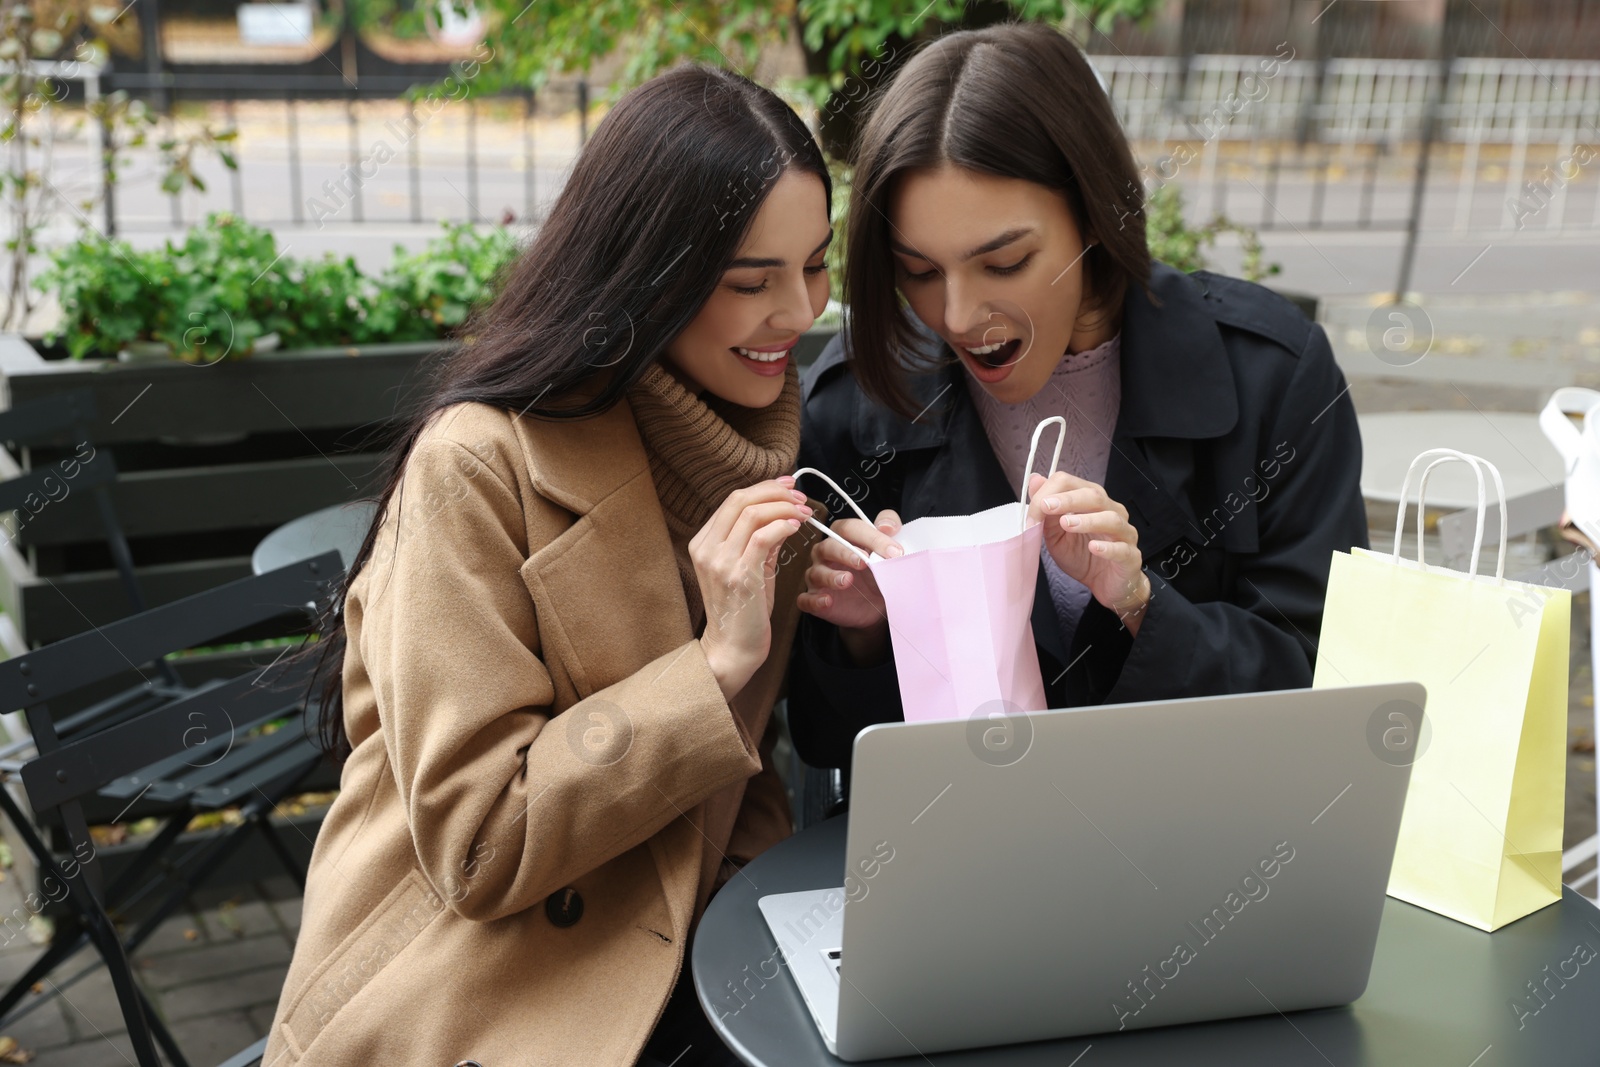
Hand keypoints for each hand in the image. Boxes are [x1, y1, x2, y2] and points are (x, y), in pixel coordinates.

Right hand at [692, 477, 810, 699]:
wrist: (732, 649)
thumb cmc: (742, 612)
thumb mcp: (749, 569)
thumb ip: (761, 541)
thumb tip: (782, 516)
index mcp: (703, 543)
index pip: (732, 501)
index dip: (763, 488)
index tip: (787, 485)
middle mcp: (707, 549)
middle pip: (740, 500)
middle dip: (774, 492)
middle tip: (799, 495)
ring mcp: (720, 562)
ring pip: (753, 514)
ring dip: (784, 507)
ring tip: (804, 512)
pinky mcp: (740, 575)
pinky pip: (764, 537)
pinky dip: (783, 526)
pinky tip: (796, 528)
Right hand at [796, 509, 903, 665]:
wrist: (878, 603)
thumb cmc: (878, 570)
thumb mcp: (889, 547)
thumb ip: (890, 526)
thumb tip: (886, 525)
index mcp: (842, 536)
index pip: (850, 528)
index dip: (870, 537)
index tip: (893, 552)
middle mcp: (826, 554)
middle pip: (828, 546)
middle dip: (845, 553)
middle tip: (865, 561)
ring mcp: (818, 576)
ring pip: (815, 572)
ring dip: (831, 576)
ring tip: (848, 580)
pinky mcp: (815, 599)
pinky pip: (807, 599)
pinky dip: (815, 600)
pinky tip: (828, 601)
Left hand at [1026, 472, 1151, 634]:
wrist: (1105, 585)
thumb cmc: (1082, 556)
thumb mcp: (1056, 534)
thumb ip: (1046, 510)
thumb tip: (1034, 479)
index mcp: (1092, 502)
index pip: (1072, 484)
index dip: (1050, 492)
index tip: (1035, 508)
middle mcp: (1112, 512)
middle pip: (1094, 495)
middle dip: (1068, 499)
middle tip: (1047, 506)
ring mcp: (1124, 534)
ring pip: (1111, 519)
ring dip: (1087, 520)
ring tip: (1066, 524)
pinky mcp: (1130, 556)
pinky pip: (1122, 549)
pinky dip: (1107, 547)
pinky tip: (1093, 547)